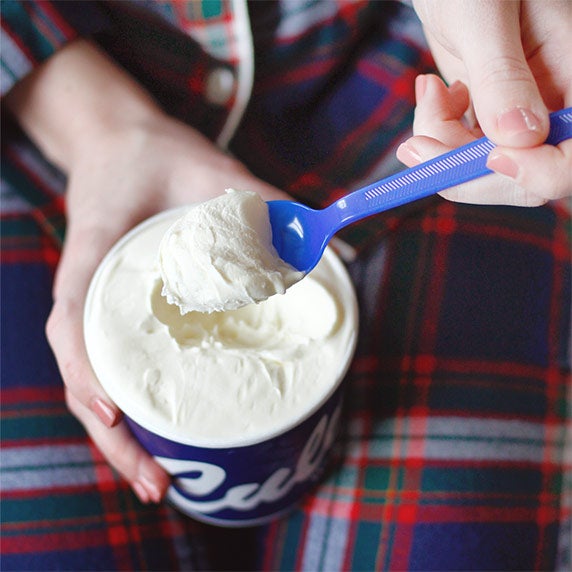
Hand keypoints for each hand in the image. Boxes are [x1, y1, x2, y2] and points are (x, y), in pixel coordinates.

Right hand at [6, 40, 286, 502]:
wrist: (124, 144)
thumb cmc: (158, 157)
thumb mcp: (211, 171)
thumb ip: (268, 203)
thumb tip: (336, 249)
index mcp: (95, 253)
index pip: (72, 317)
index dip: (85, 369)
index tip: (114, 411)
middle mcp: (89, 291)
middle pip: (82, 375)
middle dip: (113, 437)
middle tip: (160, 484)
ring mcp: (102, 308)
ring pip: (97, 381)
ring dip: (121, 438)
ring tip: (161, 482)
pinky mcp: (121, 313)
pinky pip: (118, 362)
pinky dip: (135, 403)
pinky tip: (161, 434)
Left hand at [401, 0, 571, 204]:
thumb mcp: (485, 14)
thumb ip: (502, 75)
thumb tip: (518, 139)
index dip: (537, 171)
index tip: (488, 156)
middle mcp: (554, 100)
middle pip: (525, 175)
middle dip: (464, 166)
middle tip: (417, 144)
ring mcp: (521, 111)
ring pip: (485, 166)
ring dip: (442, 146)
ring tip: (429, 94)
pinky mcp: (489, 113)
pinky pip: (464, 148)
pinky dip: (438, 132)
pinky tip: (433, 92)